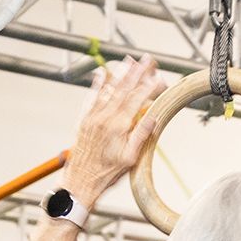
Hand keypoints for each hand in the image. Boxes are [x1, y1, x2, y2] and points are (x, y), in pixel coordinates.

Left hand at [63, 54, 166, 207]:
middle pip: (124, 89)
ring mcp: (93, 117)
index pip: (138, 99)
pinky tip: (102, 73)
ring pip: (109, 89)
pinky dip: (97, 84)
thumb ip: (141, 136)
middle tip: (148, 59)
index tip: (159, 77)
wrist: (80, 181)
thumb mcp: (130, 159)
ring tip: (129, 60)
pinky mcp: (84, 119)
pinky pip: (91, 96)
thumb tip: (154, 118)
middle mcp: (105, 117)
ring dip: (120, 73)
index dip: (149, 86)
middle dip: (137, 72)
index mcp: (119, 126)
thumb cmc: (106, 174)